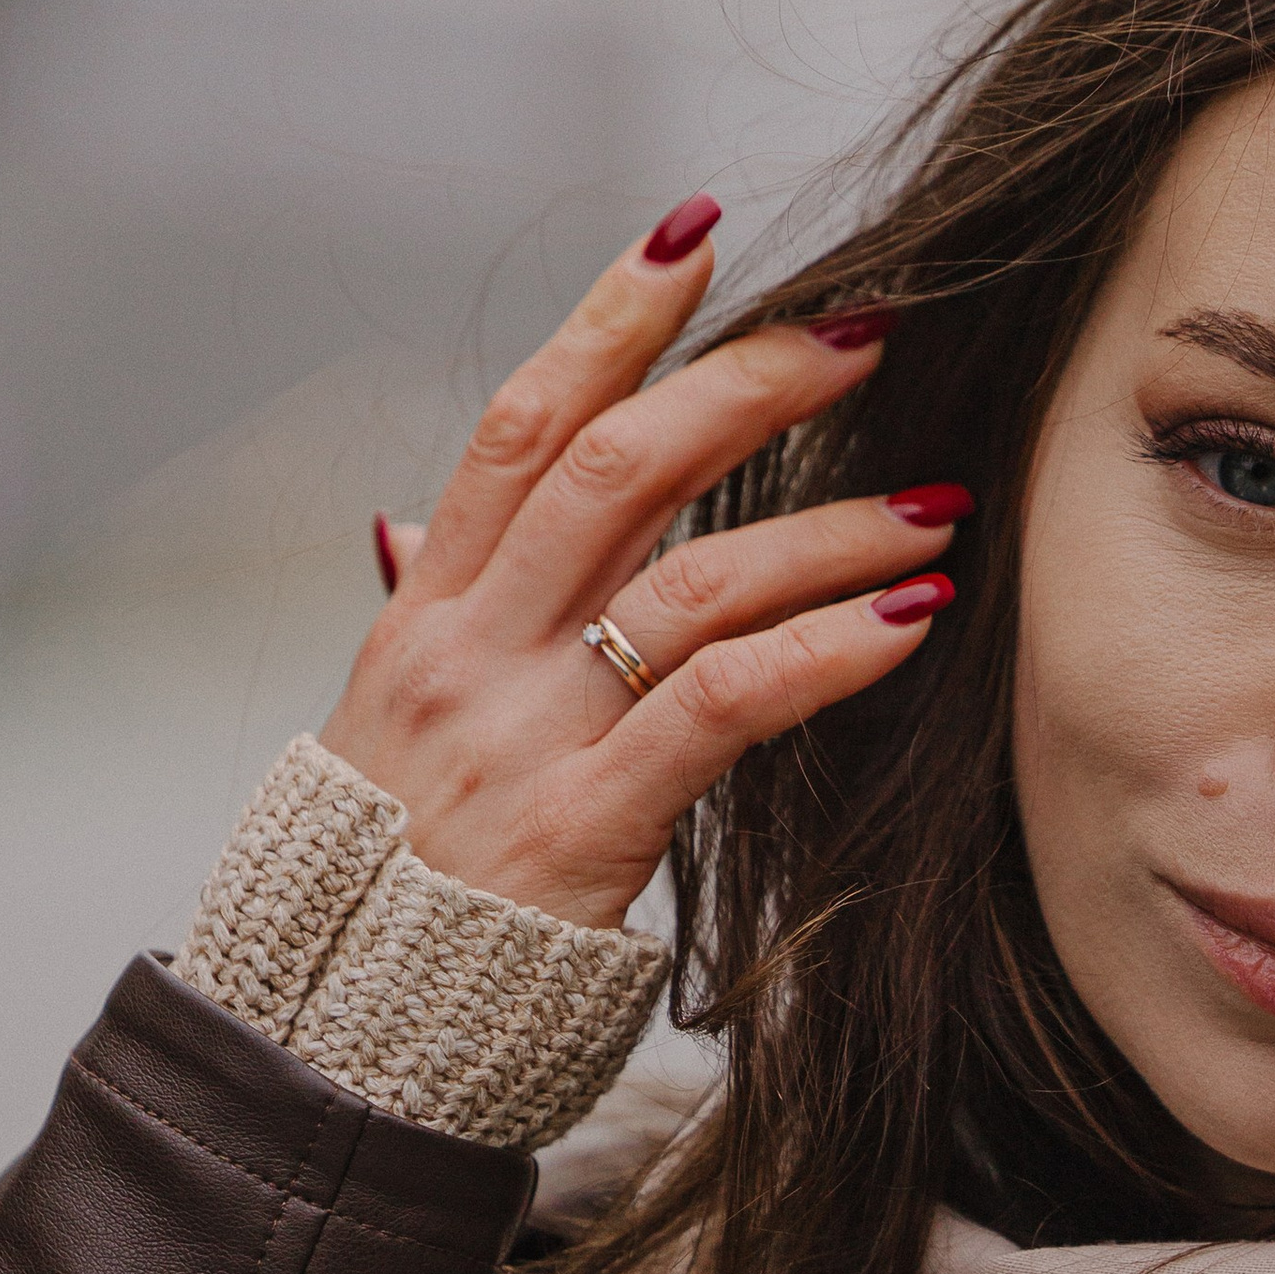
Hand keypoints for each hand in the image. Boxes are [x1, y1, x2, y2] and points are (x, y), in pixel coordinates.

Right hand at [321, 208, 962, 928]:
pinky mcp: (583, 828)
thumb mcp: (383, 727)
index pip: (519, 423)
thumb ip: (426, 617)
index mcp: (430, 613)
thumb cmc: (384, 883)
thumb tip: (412, 523)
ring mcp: (525, 737)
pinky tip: (908, 622)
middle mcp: (470, 652)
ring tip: (936, 511)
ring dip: (832, 529)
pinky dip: (827, 652)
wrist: (338, 1039)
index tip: (696, 234)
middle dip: (752, 385)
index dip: (609, 318)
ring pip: (693, 579)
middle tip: (868, 340)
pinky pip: (722, 708)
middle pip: (617, 467)